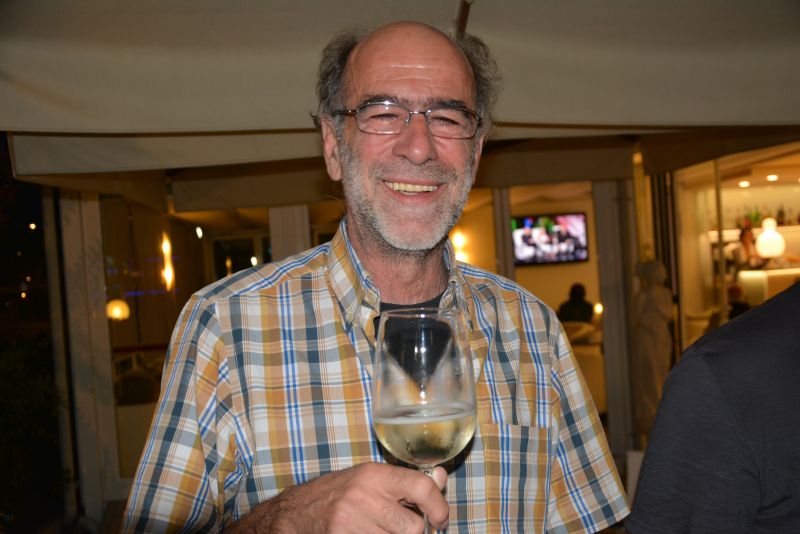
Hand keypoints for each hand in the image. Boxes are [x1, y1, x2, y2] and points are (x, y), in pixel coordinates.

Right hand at [227, 462, 447, 533]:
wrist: (298, 512)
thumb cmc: (340, 493)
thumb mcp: (372, 478)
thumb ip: (406, 481)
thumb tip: (441, 477)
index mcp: (374, 475)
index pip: (422, 487)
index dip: (439, 506)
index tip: (440, 518)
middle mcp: (364, 497)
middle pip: (414, 527)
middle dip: (414, 531)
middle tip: (403, 527)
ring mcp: (351, 523)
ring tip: (383, 530)